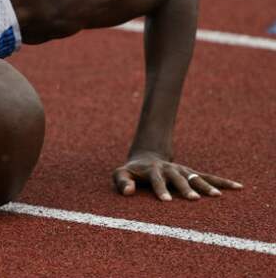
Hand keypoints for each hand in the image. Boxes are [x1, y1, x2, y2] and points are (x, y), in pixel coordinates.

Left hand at [113, 152, 242, 200]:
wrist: (147, 158)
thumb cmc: (132, 171)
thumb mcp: (121, 173)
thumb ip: (121, 181)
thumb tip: (127, 192)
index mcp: (153, 170)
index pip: (156, 180)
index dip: (161, 189)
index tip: (166, 201)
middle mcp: (170, 169)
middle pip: (179, 179)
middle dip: (186, 188)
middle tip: (194, 199)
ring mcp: (183, 170)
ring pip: (196, 177)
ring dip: (206, 186)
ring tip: (217, 196)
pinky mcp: (192, 173)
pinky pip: (209, 177)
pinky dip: (223, 182)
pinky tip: (238, 187)